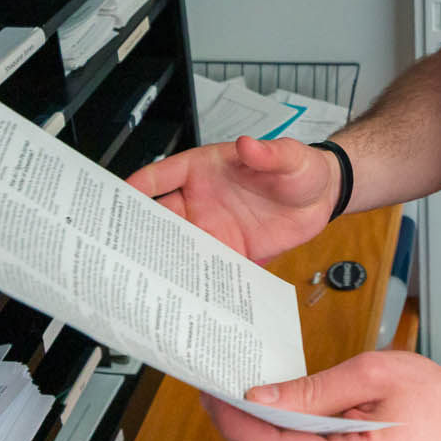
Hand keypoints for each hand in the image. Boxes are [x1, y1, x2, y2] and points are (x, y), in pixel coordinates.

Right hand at [125, 135, 338, 262]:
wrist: (322, 199)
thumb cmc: (299, 168)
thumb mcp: (289, 156)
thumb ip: (268, 152)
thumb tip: (249, 144)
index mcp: (204, 170)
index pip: (161, 177)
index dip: (138, 187)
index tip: (119, 198)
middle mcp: (201, 201)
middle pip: (161, 218)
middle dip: (140, 233)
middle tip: (122, 251)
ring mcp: (213, 230)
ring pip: (179, 247)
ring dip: (165, 262)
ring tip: (149, 280)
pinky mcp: (231, 254)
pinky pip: (208, 269)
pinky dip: (197, 282)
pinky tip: (189, 296)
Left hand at [200, 351, 440, 440]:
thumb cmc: (438, 399)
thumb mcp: (372, 375)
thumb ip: (311, 391)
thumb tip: (260, 399)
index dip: (236, 425)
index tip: (212, 397)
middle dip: (251, 428)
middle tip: (227, 390)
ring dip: (275, 439)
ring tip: (260, 400)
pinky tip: (295, 422)